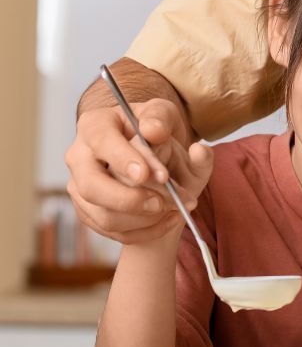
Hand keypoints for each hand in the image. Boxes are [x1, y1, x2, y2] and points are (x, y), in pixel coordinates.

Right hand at [66, 98, 212, 244]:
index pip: (102, 142)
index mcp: (95, 126)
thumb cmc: (155, 128)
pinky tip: (170, 219)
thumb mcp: (163, 114)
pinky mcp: (89, 212)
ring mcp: (80, 187)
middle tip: (163, 202)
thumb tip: (153, 131)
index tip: (154, 175)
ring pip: (103, 215)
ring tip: (176, 208)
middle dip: (130, 199)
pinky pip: (113, 231)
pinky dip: (145, 231)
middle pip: (91, 187)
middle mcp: (80, 157)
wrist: (153, 151)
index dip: (126, 160)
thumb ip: (161, 118)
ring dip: (143, 219)